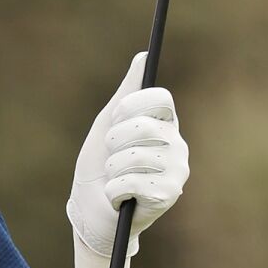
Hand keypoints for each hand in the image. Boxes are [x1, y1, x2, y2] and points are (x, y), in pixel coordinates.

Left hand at [67, 52, 188, 267]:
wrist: (91, 212)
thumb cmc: (99, 167)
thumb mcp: (107, 125)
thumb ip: (126, 93)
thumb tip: (143, 55)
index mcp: (164, 123)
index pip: (159, 98)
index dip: (131, 108)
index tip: (116, 121)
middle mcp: (176, 144)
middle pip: (143, 126)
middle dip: (114, 142)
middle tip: (113, 156)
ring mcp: (176, 170)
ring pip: (134, 156)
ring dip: (112, 169)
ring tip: (115, 178)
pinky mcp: (168, 194)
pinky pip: (130, 182)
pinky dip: (113, 190)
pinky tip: (119, 197)